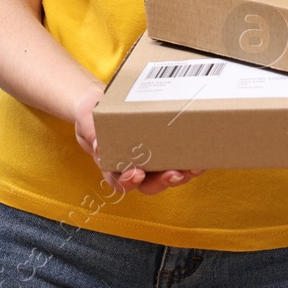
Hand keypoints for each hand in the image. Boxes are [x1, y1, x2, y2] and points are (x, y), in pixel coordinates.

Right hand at [71, 86, 205, 195]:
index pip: (119, 182)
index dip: (128, 181)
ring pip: (166, 176)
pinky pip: (176, 161)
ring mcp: (149, 161)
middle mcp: (132, 168)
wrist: (99, 103)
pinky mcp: (163, 150)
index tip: (136, 173)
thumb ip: (92, 132)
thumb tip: (100, 147)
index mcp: (111, 166)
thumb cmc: (92, 115)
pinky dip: (189, 161)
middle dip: (163, 181)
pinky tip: (200, 156)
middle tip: (174, 173)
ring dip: (182, 175)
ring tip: (194, 167)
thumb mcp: (87, 121)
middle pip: (148, 184)